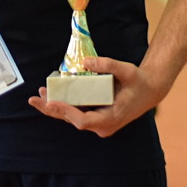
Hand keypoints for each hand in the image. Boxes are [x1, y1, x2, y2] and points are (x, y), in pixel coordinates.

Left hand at [26, 55, 165, 138]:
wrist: (151, 90)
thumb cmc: (138, 82)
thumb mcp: (126, 70)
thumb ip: (107, 64)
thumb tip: (86, 61)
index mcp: (110, 119)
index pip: (83, 121)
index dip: (65, 112)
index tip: (52, 103)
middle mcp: (103, 126)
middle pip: (72, 120)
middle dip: (53, 109)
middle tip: (35, 99)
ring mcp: (99, 123)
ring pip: (73, 117)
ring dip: (55, 107)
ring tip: (40, 95)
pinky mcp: (97, 117)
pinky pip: (77, 113)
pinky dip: (64, 105)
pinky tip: (53, 95)